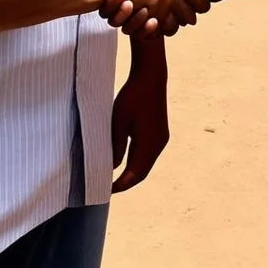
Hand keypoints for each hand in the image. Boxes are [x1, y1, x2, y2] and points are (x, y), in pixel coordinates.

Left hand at [111, 53, 168, 192]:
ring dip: (132, 172)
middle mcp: (158, 145)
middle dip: (127, 182)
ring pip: (146, 163)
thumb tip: (114, 168)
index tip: (106, 191)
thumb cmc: (132, 97)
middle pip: (142, 172)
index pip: (134, 175)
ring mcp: (161, 138)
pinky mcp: (160, 132)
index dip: (120, 185)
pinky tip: (126, 159)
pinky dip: (137, 161)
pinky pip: (149, 154)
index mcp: (149, 145)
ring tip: (115, 176)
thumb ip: (116, 147)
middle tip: (109, 187)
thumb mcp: (119, 123)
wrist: (151, 76)